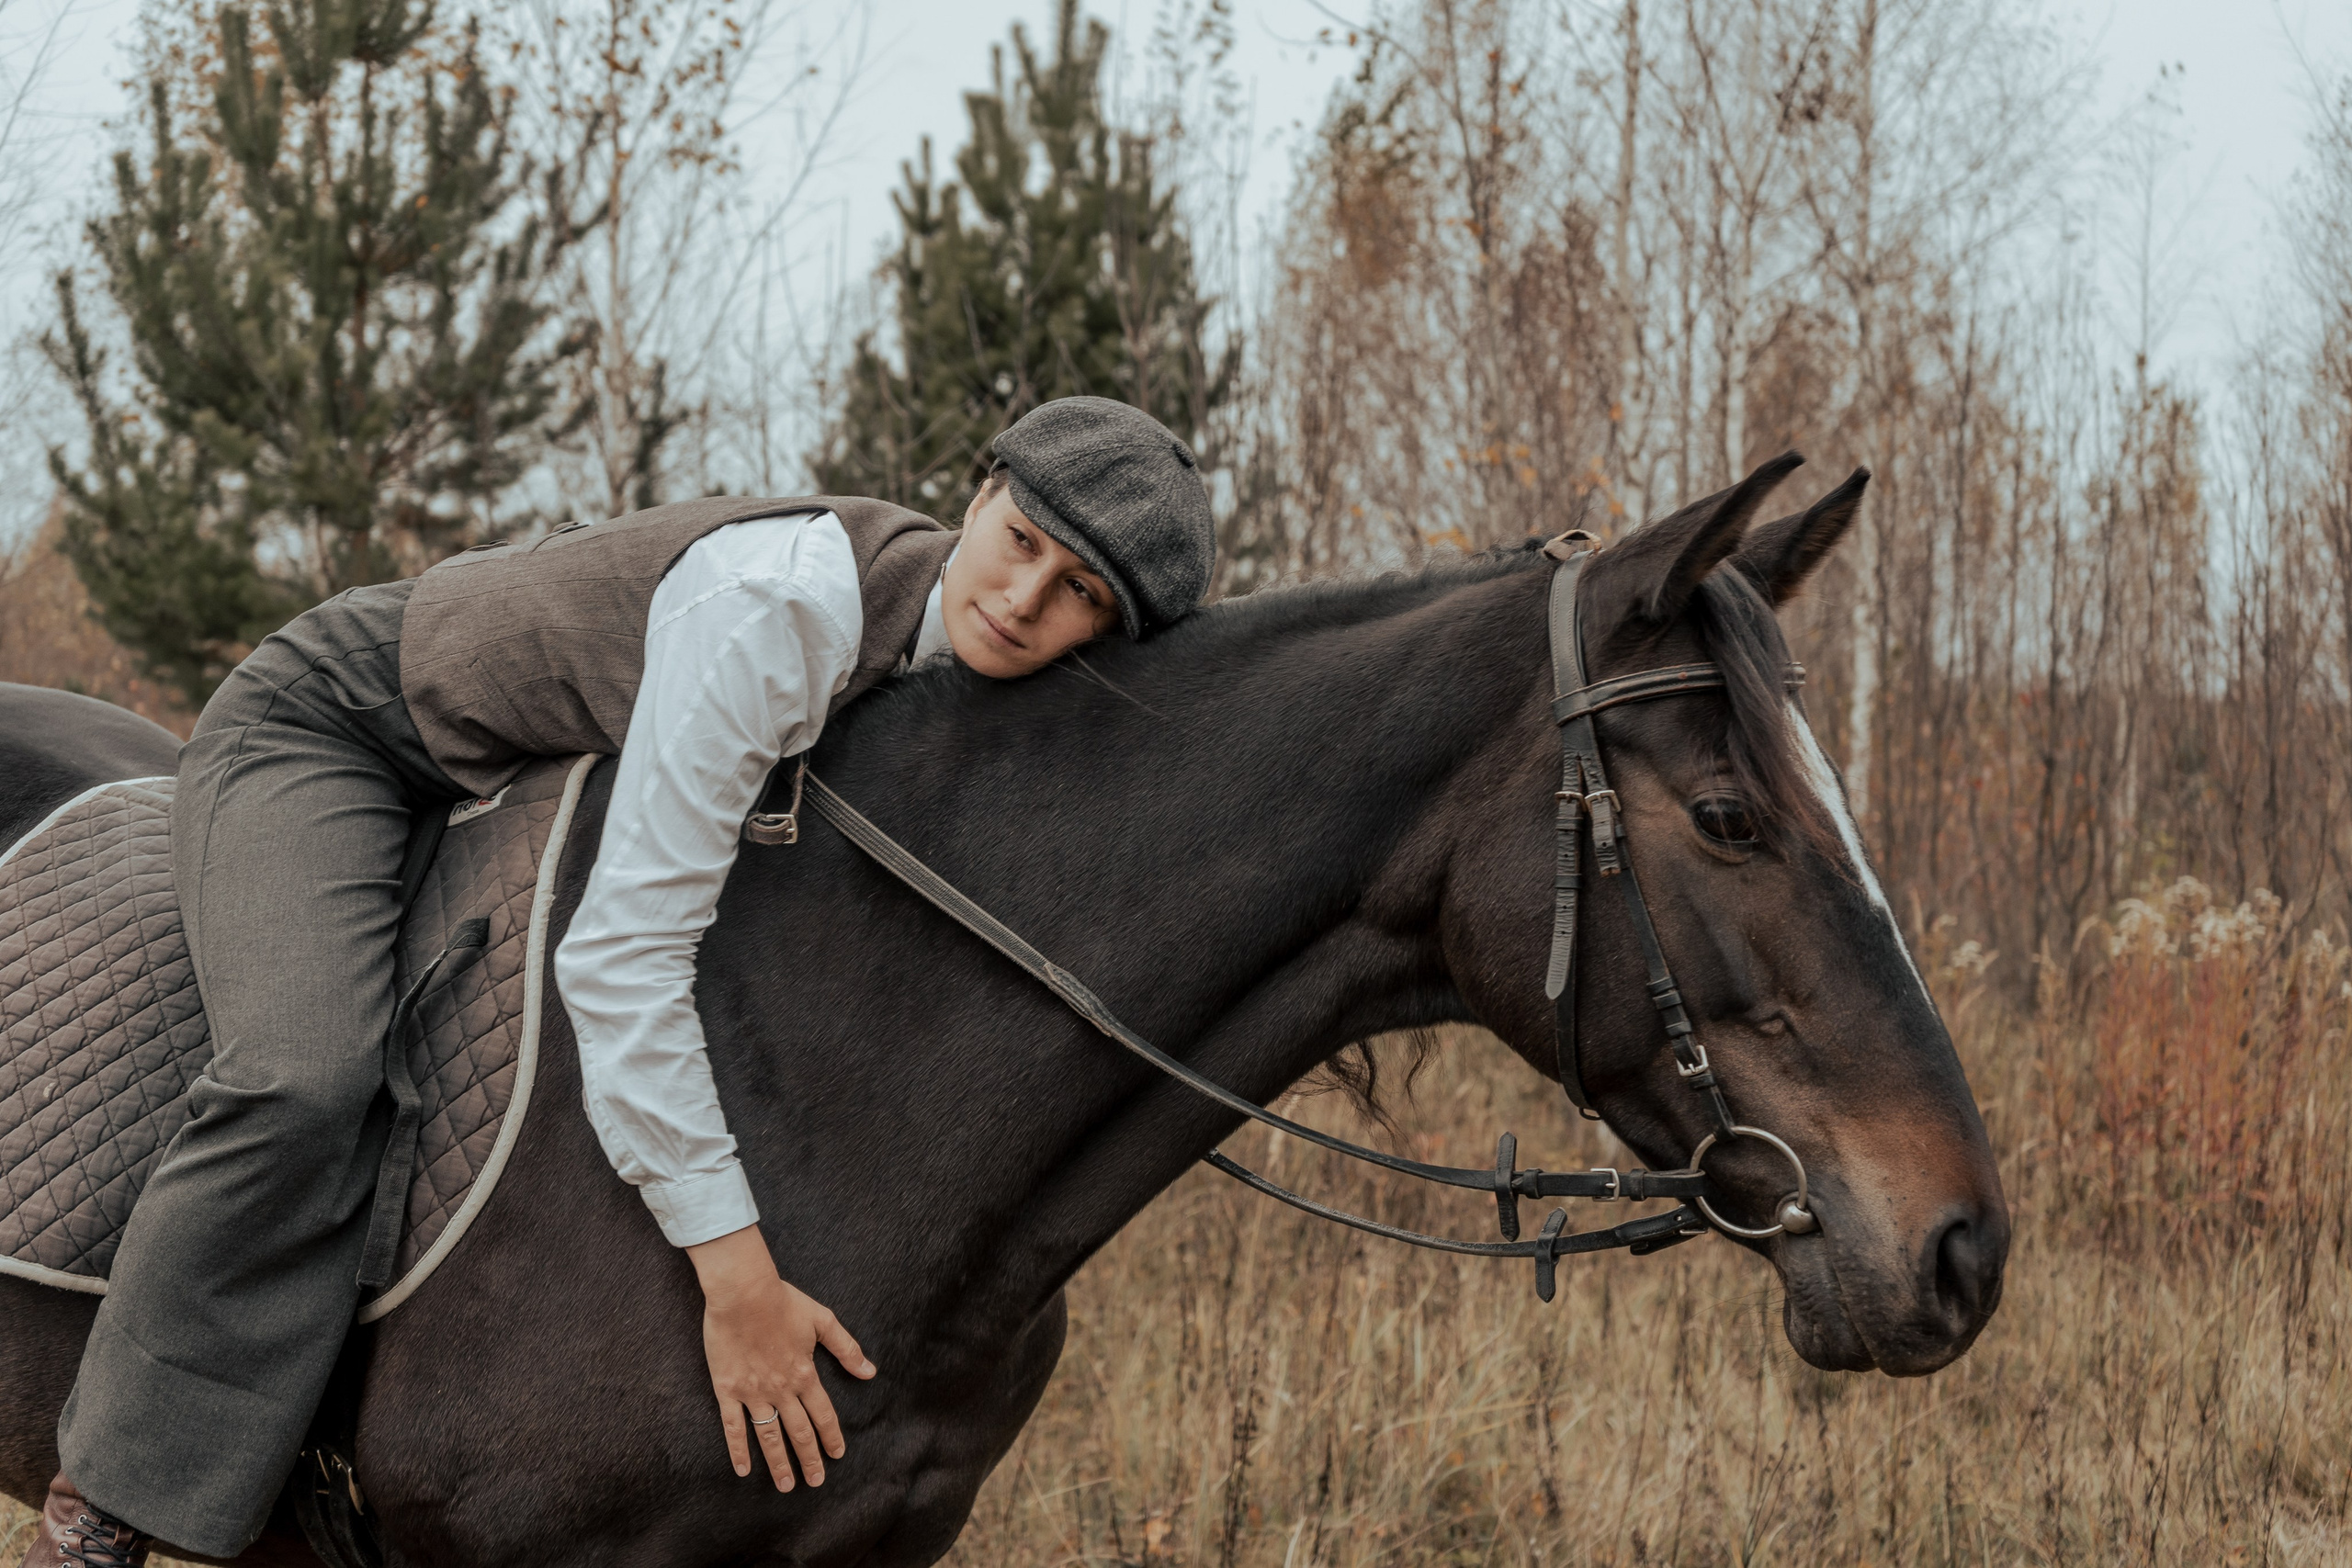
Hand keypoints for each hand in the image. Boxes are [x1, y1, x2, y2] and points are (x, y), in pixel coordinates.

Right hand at [687, 1225, 877, 1489]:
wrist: (742, 1293)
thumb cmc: (782, 1301)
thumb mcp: (822, 1320)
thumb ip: (846, 1348)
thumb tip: (870, 1372)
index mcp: (805, 1373)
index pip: (823, 1414)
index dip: (831, 1437)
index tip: (837, 1455)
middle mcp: (782, 1389)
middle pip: (799, 1432)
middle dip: (809, 1459)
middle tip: (815, 1482)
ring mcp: (753, 1392)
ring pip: (769, 1436)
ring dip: (779, 1463)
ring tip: (787, 1485)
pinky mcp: (728, 1389)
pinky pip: (733, 1427)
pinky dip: (738, 1450)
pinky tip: (744, 1470)